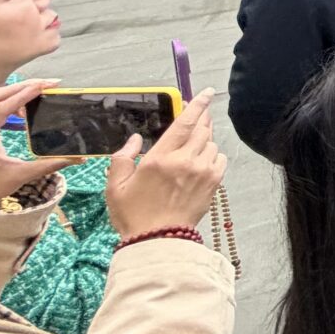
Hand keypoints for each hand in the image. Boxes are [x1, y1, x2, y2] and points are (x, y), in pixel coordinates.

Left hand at [0, 80, 78, 208]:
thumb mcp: (18, 177)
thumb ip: (47, 166)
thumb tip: (78, 158)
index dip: (20, 97)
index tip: (41, 86)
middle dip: (19, 87)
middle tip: (46, 83)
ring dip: (9, 89)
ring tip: (33, 90)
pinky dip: (1, 96)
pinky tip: (18, 102)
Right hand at [103, 90, 224, 238]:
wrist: (157, 240)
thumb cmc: (133, 214)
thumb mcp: (115, 185)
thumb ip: (122, 158)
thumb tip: (134, 139)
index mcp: (160, 158)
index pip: (184, 122)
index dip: (197, 104)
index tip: (205, 93)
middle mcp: (185, 161)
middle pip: (202, 129)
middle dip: (201, 119)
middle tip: (197, 116)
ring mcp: (203, 172)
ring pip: (211, 144)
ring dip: (203, 140)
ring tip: (191, 147)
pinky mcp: (214, 184)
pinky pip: (219, 159)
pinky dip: (213, 156)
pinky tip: (201, 162)